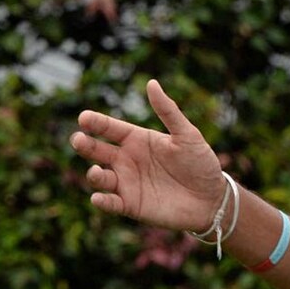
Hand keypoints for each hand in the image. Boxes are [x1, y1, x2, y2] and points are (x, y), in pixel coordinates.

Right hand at [69, 79, 223, 231]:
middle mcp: (127, 160)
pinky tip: (98, 198)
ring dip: (94, 174)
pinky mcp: (131, 205)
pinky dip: (102, 201)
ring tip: (96, 171)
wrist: (212, 199)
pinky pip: (111, 203)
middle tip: (77, 139)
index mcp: (138, 139)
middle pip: (98, 150)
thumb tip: (152, 83)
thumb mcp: (187, 134)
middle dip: (85, 144)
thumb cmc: (201, 163)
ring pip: (101, 177)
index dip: (96, 123)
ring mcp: (127, 183)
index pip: (110, 129)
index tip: (83, 117)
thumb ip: (168, 111)